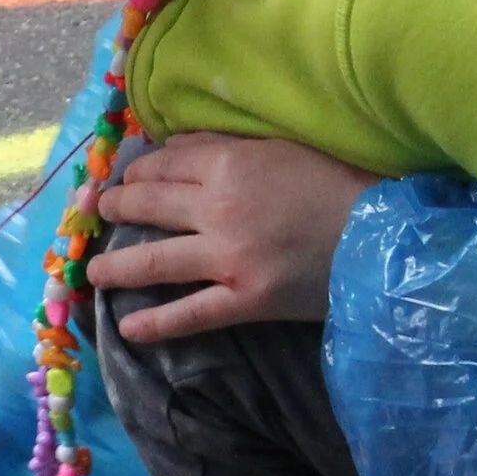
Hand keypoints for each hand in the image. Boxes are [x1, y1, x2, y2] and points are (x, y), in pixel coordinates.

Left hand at [87, 132, 379, 340]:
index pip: (164, 165)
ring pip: (154, 261)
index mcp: (229, 164)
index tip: (124, 180)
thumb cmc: (342, 184)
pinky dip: (155, 324)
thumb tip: (178, 146)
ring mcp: (226, 258)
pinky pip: (189, 314)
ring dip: (116, 267)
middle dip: (117, 210)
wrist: (384, 238)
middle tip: (99, 216)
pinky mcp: (244, 299)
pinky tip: (127, 329)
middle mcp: (217, 209)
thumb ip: (229, 147)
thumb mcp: (284, 148)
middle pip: (150, 206)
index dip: (137, 172)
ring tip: (92, 274)